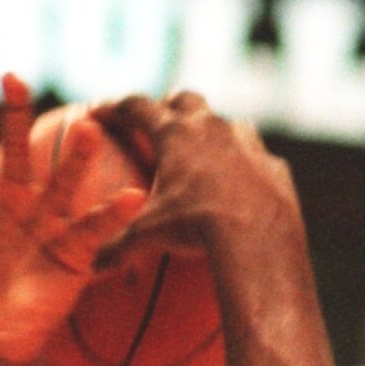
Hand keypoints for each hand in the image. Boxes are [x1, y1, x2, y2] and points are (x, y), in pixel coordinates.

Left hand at [0, 68, 148, 365]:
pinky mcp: (72, 250)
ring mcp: (45, 220)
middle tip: (14, 80)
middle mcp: (13, 196)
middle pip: (18, 146)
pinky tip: (131, 194)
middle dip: (17, 114)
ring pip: (62, 180)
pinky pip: (94, 227)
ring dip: (75, 156)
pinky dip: (113, 212)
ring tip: (86, 127)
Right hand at [91, 91, 300, 265]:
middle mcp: (211, 127)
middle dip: (169, 106)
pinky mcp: (274, 166)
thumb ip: (116, 246)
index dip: (115, 107)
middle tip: (159, 121)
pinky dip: (246, 166)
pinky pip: (258, 159)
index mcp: (174, 134)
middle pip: (185, 100)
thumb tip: (90, 265)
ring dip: (213, 132)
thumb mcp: (149, 236)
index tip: (100, 111)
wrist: (257, 236)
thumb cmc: (195, 228)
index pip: (136, 107)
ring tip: (206, 152)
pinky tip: (243, 185)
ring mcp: (247, 143)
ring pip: (227, 123)